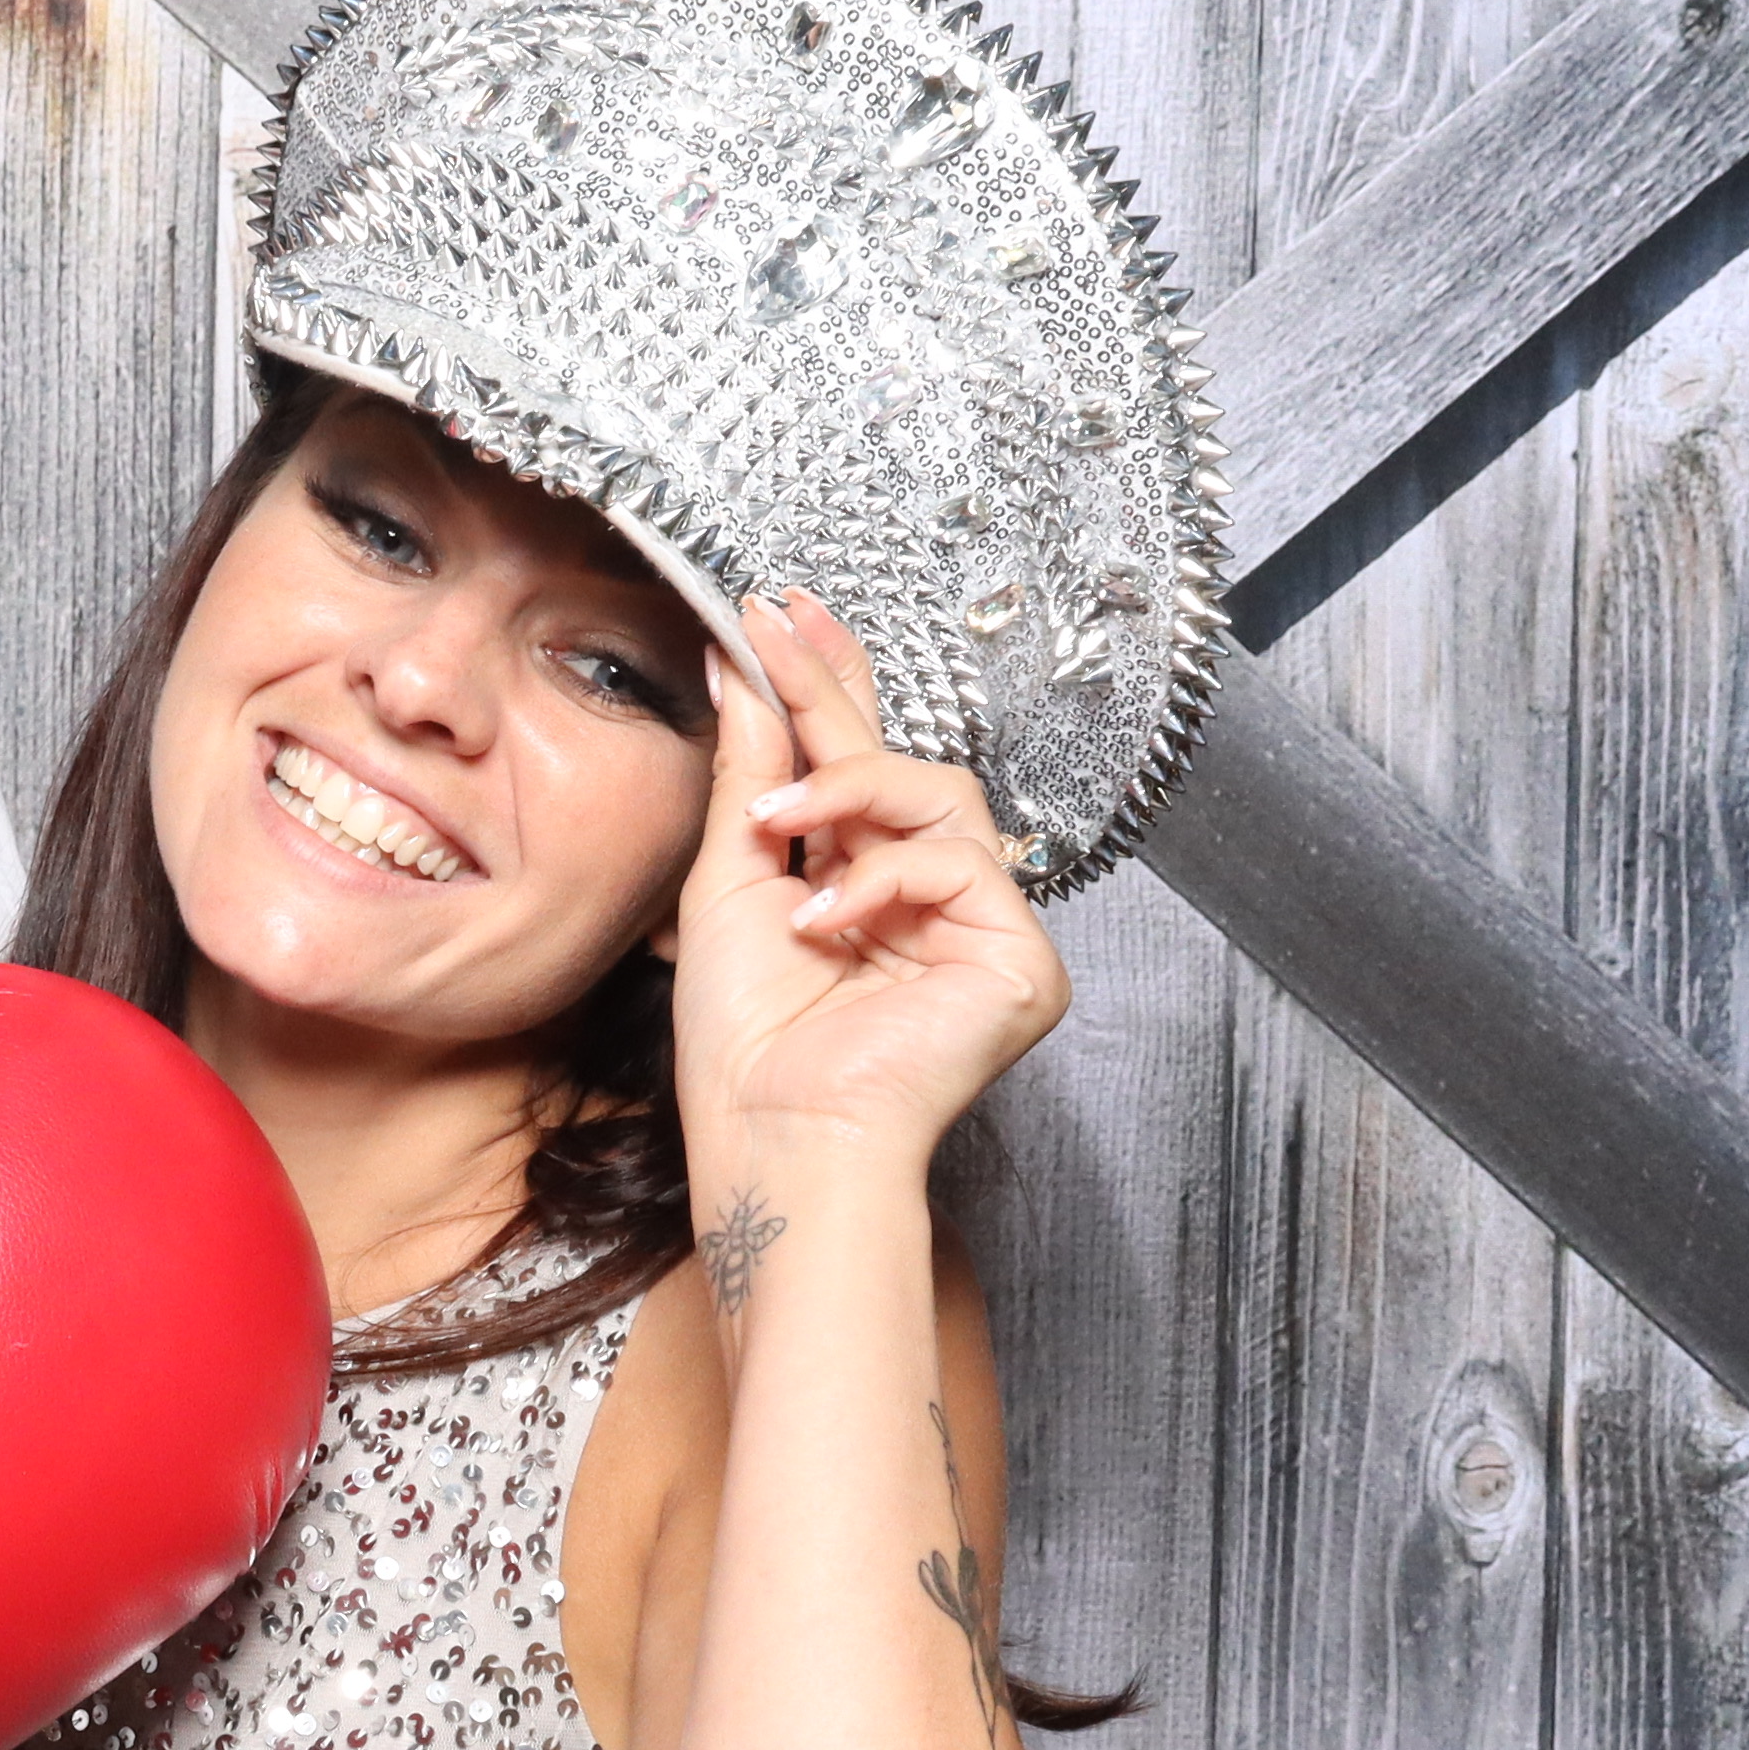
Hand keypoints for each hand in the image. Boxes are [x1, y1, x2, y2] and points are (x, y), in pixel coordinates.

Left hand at [671, 595, 1068, 1170]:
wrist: (776, 1137)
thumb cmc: (745, 1042)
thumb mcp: (729, 884)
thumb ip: (750, 777)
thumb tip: (741, 671)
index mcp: (863, 879)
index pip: (856, 761)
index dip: (826, 682)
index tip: (780, 612)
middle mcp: (928, 897)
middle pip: (902, 764)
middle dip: (832, 693)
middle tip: (777, 630)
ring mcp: (980, 928)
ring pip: (942, 795)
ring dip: (848, 790)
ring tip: (775, 827)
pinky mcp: (1020, 962)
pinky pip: (964, 866)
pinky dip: (883, 881)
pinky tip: (823, 920)